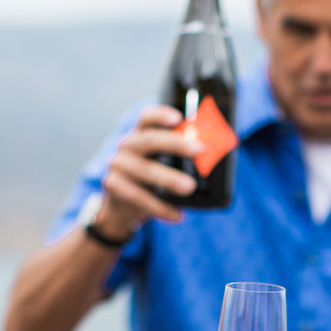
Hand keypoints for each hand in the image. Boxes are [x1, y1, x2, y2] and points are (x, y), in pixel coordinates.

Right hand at [97, 105, 202, 235]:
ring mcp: (118, 166)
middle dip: (175, 143)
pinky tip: (177, 215)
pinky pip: (140, 197)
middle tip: (199, 149)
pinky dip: (161, 207)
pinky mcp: (115, 187)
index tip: (179, 117)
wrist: (120, 208)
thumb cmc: (150, 181)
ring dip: (169, 179)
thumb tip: (215, 157)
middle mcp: (127, 146)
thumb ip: (179, 157)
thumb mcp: (161, 165)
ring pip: (145, 171)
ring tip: (190, 187)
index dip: (161, 115)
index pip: (147, 118)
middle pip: (149, 140)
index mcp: (140, 135)